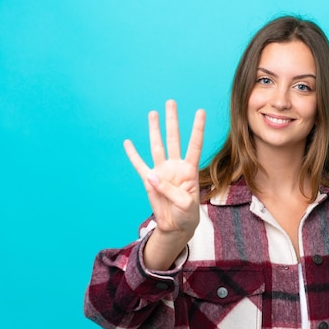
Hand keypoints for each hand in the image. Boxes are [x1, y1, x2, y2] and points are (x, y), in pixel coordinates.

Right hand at [124, 100, 204, 239]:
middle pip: (173, 138)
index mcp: (189, 170)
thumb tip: (151, 176)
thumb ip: (171, 190)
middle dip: (172, 121)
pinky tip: (128, 143)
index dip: (197, 129)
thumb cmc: (187, 214)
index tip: (200, 111)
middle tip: (171, 102)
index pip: (194, 145)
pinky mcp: (149, 181)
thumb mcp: (186, 204)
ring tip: (153, 113)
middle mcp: (175, 166)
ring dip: (155, 129)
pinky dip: (132, 154)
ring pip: (157, 146)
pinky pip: (139, 165)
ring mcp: (162, 171)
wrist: (176, 226)